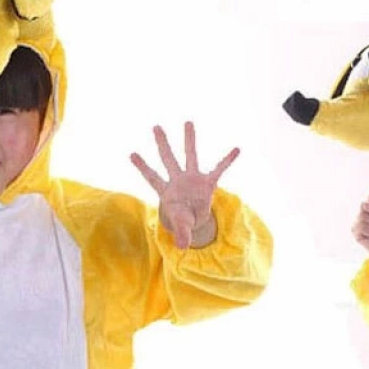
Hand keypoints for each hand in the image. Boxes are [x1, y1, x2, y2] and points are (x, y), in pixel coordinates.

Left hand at [130, 122, 238, 248]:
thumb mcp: (181, 227)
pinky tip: (236, 149)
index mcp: (167, 191)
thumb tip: (182, 245)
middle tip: (156, 127)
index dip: (143, 167)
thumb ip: (181, 233)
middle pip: (168, 160)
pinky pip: (219, 170)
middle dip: (162, 144)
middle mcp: (178, 180)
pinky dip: (227, 160)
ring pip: (190, 156)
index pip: (152, 177)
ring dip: (189, 140)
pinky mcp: (207, 183)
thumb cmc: (181, 220)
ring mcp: (193, 179)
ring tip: (187, 122)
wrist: (192, 219)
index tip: (131, 154)